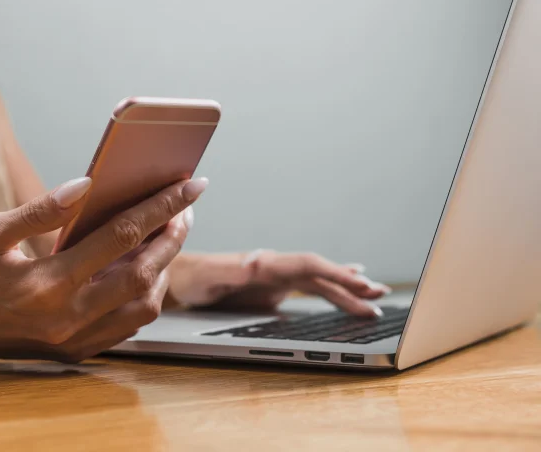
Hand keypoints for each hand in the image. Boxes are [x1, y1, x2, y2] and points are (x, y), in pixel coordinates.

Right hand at [0, 176, 207, 361]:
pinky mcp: (78, 350)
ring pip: (145, 306)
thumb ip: (40, 211)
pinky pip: (129, 325)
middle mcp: (68, 316)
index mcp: (47, 283)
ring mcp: (75, 339)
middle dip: (174, 237)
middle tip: (186, 210)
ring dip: (165, 269)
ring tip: (167, 237)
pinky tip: (145, 270)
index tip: (189, 187)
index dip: (160, 207)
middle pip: (144, 274)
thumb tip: (86, 185)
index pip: (121, 236)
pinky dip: (146, 296)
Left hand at [167, 250, 390, 316]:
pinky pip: (308, 289)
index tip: (360, 281)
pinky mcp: (273, 288)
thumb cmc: (193, 277)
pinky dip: (330, 290)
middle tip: (378, 296)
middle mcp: (276, 267)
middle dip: (349, 284)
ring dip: (345, 289)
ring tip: (372, 296)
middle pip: (320, 273)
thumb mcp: (210, 276)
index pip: (308, 265)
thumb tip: (258, 264)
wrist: (181, 277)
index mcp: (265, 263)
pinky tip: (343, 292)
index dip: (335, 272)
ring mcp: (276, 278)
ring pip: (318, 282)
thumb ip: (234, 270)